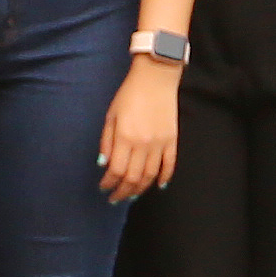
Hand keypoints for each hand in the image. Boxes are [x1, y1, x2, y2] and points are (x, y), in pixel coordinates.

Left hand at [98, 54, 181, 200]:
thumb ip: (106, 141)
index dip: (109, 183)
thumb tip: (103, 164)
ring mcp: (160, 143)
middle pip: (133, 178)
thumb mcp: (111, 115)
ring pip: (150, 175)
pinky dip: (164, 177)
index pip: (116, 170)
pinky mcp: (172, 140)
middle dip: (123, 192)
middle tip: (115, 198)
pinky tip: (158, 186)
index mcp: (125, 137)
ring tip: (132, 195)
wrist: (155, 78)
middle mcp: (143, 144)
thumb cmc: (129, 94)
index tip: (104, 187)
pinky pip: (170, 165)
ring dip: (140, 189)